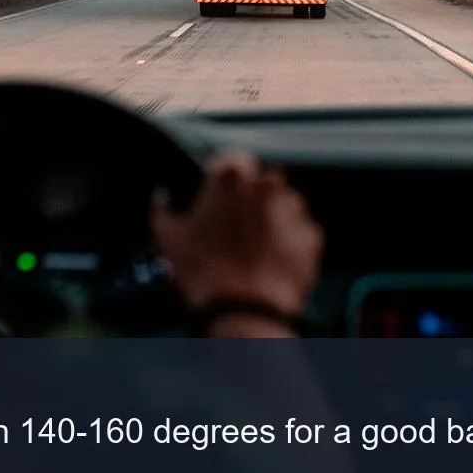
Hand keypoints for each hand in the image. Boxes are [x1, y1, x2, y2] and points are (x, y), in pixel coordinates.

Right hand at [152, 152, 322, 330]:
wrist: (244, 312)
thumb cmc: (204, 274)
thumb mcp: (168, 239)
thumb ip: (162, 210)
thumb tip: (161, 199)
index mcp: (230, 178)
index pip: (231, 160)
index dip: (223, 181)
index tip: (218, 198)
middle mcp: (266, 185)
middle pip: (260, 183)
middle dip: (249, 201)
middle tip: (234, 230)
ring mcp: (293, 210)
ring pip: (284, 205)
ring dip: (271, 220)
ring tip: (254, 250)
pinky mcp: (311, 235)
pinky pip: (300, 233)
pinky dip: (290, 244)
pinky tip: (271, 263)